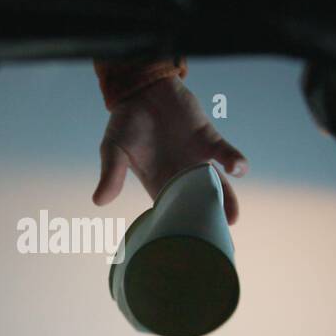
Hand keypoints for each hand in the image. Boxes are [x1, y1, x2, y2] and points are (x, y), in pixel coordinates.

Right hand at [92, 76, 246, 223]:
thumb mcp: (113, 149)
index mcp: (158, 183)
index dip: (180, 226)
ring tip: (231, 216)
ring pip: (218, 184)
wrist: (142, 90)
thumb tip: (98, 200)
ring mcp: (198, 159)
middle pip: (199, 202)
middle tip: (214, 237)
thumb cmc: (126, 123)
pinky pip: (225, 153)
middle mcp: (182, 175)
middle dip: (207, 218)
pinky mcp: (209, 139)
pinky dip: (234, 161)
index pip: (173, 210)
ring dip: (227, 199)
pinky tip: (237, 170)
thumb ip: (112, 173)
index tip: (186, 244)